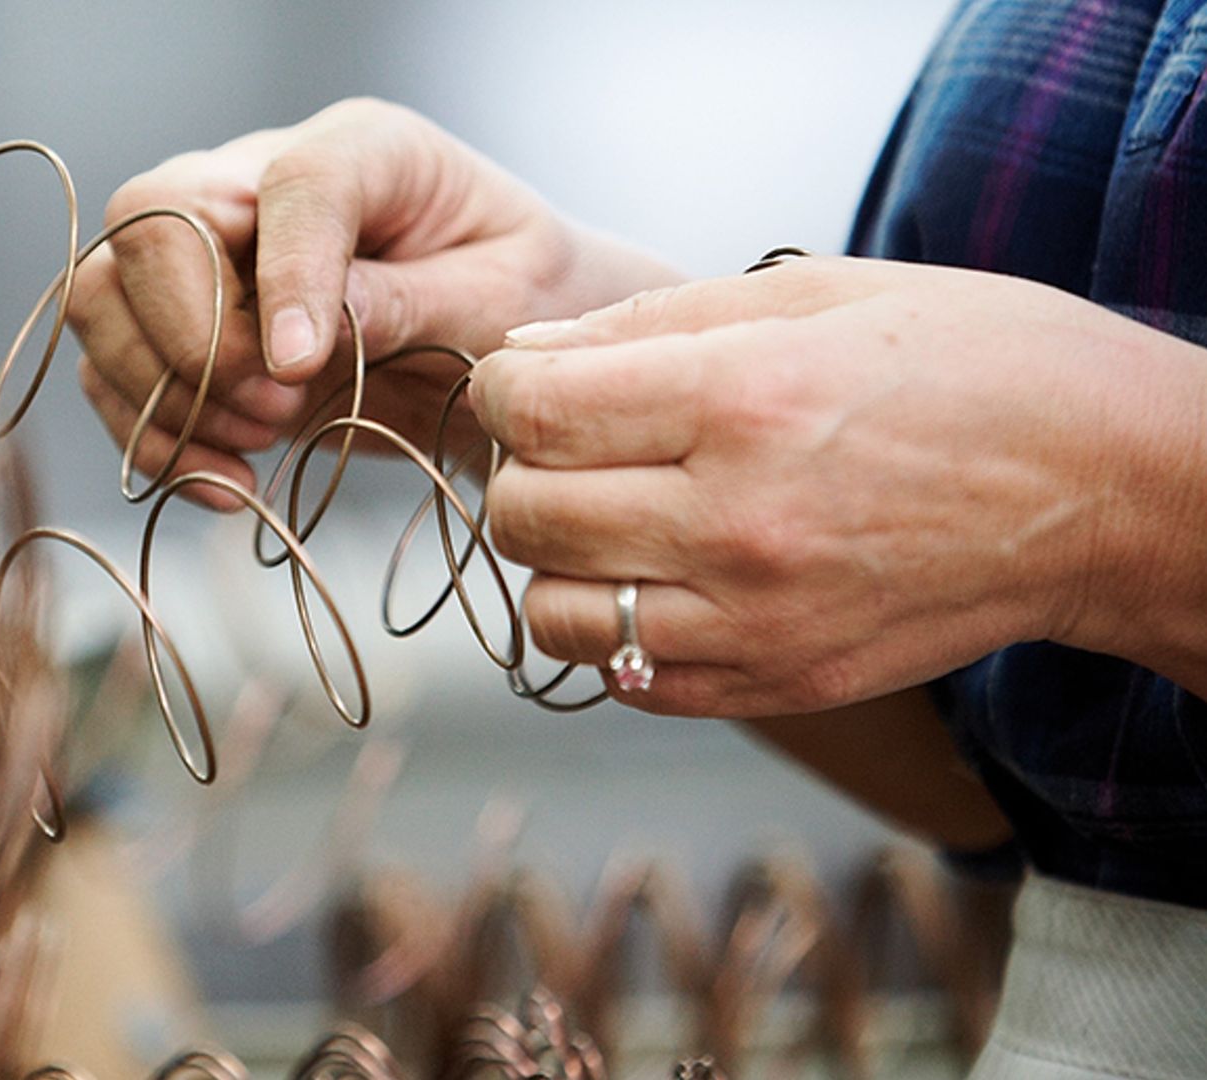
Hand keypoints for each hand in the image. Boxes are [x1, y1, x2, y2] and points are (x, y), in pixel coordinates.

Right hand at [68, 98, 680, 507]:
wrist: (501, 344)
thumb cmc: (520, 299)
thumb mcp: (503, 297)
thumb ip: (411, 301)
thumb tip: (307, 332)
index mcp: (360, 149)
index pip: (290, 183)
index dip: (286, 274)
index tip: (304, 368)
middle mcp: (256, 184)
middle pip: (148, 221)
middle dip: (194, 334)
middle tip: (276, 411)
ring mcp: (205, 256)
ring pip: (102, 297)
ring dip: (159, 391)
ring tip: (252, 449)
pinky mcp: (181, 332)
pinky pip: (113, 376)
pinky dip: (155, 442)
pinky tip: (228, 486)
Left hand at [472, 256, 1206, 715]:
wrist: (1110, 489)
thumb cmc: (975, 365)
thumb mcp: (819, 293)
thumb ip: (652, 321)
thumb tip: (525, 352)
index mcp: (745, 402)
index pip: (532, 411)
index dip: (505, 387)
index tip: (533, 381)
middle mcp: (740, 524)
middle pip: (525, 515)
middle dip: (524, 469)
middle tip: (574, 446)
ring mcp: (759, 621)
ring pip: (556, 615)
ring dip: (558, 562)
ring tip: (616, 520)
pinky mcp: (782, 685)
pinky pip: (627, 680)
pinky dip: (618, 632)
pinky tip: (664, 580)